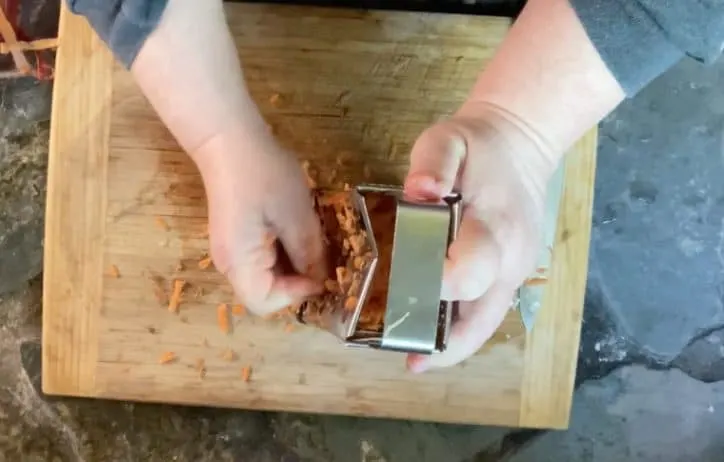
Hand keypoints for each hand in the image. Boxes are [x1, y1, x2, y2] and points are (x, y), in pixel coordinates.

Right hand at [193, 128, 325, 314]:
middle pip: (265, 292)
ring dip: (292, 266)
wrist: (228, 140)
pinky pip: (260, 258)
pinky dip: (282, 252)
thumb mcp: (296, 215)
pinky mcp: (234, 236)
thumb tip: (320, 280)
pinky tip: (297, 230)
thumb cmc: (263, 175)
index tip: (320, 272)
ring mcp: (229, 250)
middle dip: (297, 281)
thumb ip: (309, 253)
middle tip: (323, 257)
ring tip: (312, 241)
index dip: (297, 294)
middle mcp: (228, 264)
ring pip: (264, 276)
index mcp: (239, 263)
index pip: (266, 304)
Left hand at [403, 102, 557, 372]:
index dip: (433, 286)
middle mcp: (512, 262)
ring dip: (450, 345)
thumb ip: (432, 165)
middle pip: (480, 319)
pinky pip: (486, 313)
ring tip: (412, 356)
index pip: (468, 274)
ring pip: (485, 325)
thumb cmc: (478, 144)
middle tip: (400, 345)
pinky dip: (459, 331)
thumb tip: (419, 194)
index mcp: (496, 228)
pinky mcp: (511, 277)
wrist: (520, 145)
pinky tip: (430, 340)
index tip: (400, 284)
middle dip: (439, 335)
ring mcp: (516, 274)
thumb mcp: (448, 138)